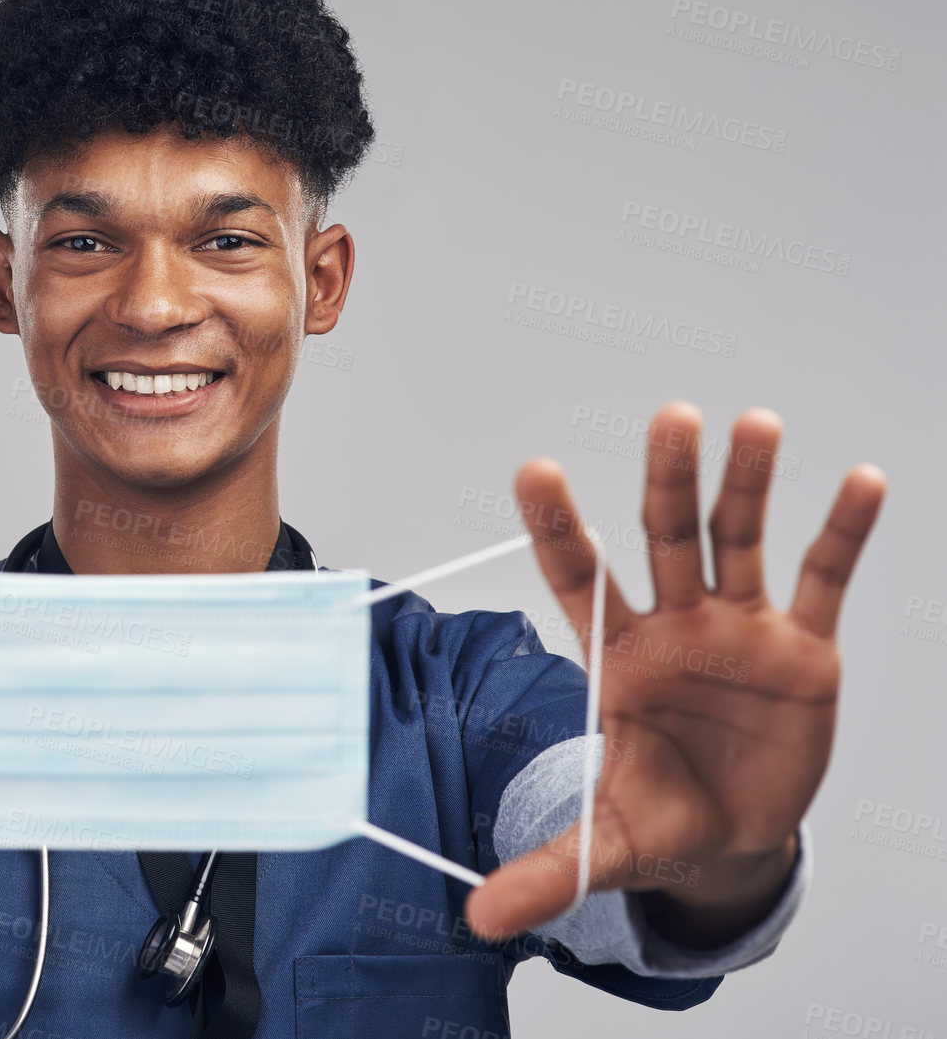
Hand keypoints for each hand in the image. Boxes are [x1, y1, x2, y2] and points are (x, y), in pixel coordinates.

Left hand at [465, 402, 884, 942]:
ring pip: (740, 541)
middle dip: (667, 481)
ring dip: (750, 484)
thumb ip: (549, 868)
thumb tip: (478, 921)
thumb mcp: (607, 845)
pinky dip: (841, 534)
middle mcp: (675, 625)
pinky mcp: (804, 647)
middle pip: (665, 538)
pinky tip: (861, 481)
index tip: (534, 470)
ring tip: (756, 423)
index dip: (560, 529)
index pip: (579, 580)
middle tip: (671, 418)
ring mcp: (740, 628)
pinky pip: (821, 580)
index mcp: (617, 656)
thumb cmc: (663, 818)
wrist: (737, 835)